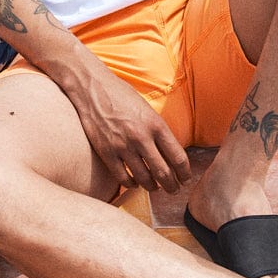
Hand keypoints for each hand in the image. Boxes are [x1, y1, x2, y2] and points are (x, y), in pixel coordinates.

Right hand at [67, 63, 190, 193]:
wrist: (92, 87)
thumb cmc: (121, 95)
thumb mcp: (147, 109)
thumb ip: (158, 130)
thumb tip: (169, 153)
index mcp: (156, 124)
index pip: (178, 158)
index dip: (185, 173)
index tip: (185, 179)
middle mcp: (141, 137)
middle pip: (164, 173)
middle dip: (172, 186)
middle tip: (174, 190)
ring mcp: (123, 146)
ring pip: (144, 179)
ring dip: (152, 187)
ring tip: (155, 187)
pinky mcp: (106, 152)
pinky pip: (123, 178)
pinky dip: (131, 184)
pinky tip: (134, 183)